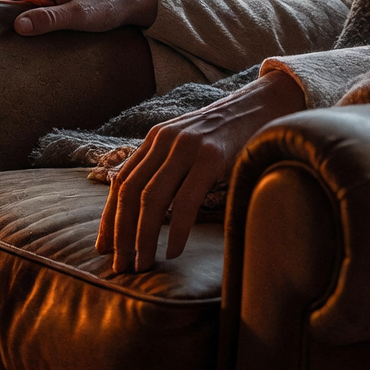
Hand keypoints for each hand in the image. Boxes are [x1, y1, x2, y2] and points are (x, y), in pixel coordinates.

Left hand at [97, 70, 307, 272]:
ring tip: (142, 265)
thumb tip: (147, 212)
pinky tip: (172, 251)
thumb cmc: (229, 135)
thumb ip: (168, 168)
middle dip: (120, 233)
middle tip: (120, 266)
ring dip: (142, 237)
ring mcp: (187, 147)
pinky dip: (175, 230)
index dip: (109, 218)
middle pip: (129, 192)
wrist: (266, 104)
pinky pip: (185, 200)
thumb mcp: (190, 145)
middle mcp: (164, 140)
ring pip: (151, 198)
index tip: (103, 247)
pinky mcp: (212, 157)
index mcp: (155, 140)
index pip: (121, 182)